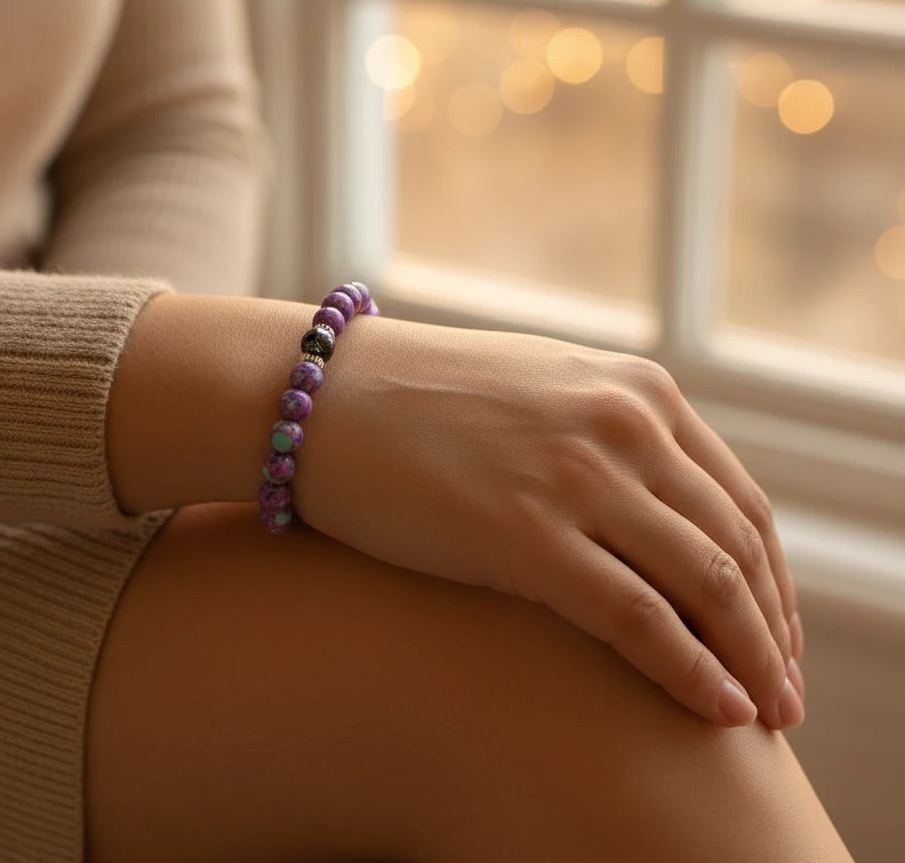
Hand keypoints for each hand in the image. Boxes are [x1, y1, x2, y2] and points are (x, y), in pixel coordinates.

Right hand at [295, 316, 803, 728]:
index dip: (772, 578)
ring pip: (706, 585)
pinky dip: (690, 671)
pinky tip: (716, 711)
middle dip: (772, 629)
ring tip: (765, 715)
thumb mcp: (540, 394)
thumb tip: (653, 506)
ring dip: (750, 659)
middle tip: (784, 691)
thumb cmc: (419, 401)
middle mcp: (623, 424)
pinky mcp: (526, 533)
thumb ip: (607, 434)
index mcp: (634, 389)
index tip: (774, 632)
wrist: (320, 396)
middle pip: (737, 546)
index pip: (740, 498)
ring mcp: (578, 475)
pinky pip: (640, 618)